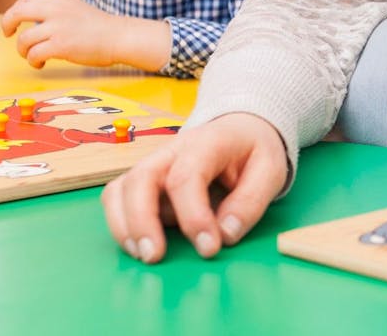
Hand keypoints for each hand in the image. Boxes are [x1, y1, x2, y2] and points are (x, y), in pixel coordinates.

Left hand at [1, 0, 166, 69]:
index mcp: (60, 0)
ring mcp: (58, 28)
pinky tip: (41, 64)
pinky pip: (34, 54)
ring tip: (32, 56)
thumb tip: (33, 20)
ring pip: (24, 39)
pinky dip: (33, 61)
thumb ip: (56, 10)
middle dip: (7, 24)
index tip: (15, 23)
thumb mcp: (76, 9)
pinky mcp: (61, 45)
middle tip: (9, 35)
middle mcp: (56, 10)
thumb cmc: (100, 28)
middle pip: (17, 13)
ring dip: (23, 51)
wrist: (120, 37)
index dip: (15, 11)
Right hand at [102, 112, 287, 262]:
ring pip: (121, 189)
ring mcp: (153, 163)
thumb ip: (250, 202)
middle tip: (155, 256)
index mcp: (208, 142)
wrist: (240, 129)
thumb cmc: (252, 151)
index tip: (208, 248)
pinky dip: (120, 222)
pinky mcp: (142, 179)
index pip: (188, 176)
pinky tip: (138, 244)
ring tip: (143, 255)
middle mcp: (172, 150)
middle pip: (142, 179)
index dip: (193, 216)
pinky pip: (116, 198)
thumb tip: (225, 234)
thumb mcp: (269, 170)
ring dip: (124, 225)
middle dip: (142, 221)